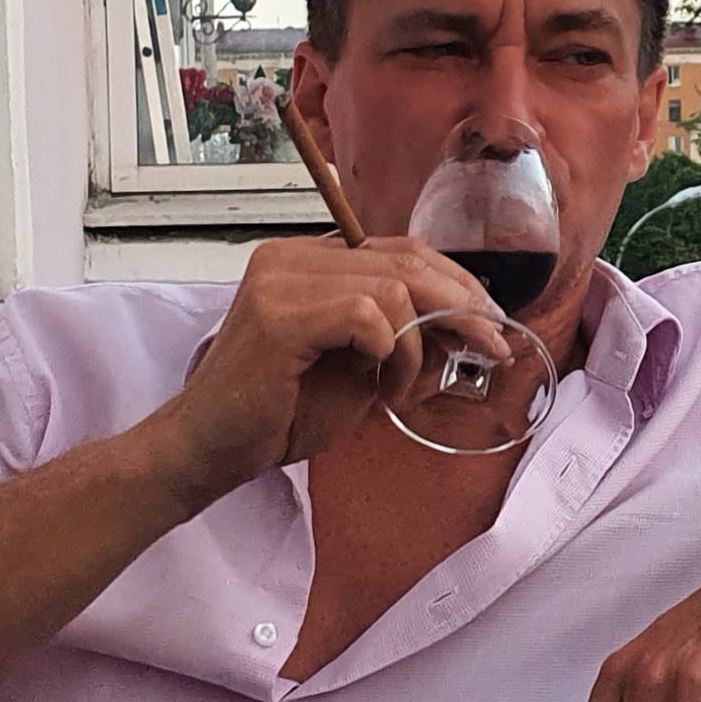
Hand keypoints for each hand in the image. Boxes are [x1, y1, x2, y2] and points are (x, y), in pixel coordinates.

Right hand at [148, 236, 506, 501]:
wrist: (208, 451)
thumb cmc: (277, 414)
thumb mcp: (358, 369)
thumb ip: (403, 338)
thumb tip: (469, 326)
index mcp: (305, 261)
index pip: (398, 250)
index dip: (454, 282)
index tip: (489, 323)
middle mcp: (290, 257)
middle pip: (405, 259)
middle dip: (462, 304)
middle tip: (492, 346)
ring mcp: (280, 280)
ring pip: (393, 287)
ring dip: (419, 345)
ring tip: (401, 390)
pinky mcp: (279, 316)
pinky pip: (369, 315)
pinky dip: (393, 353)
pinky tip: (381, 388)